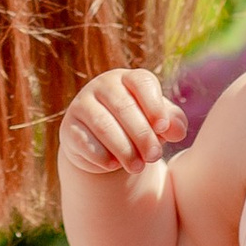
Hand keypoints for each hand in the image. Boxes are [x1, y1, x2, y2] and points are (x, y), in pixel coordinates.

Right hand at [59, 66, 186, 178]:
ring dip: (124, 149)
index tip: (162, 128)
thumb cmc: (139, 126)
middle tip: (154, 157)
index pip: (141, 82)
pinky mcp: (69, 127)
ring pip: (103, 125)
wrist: (104, 145)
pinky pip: (84, 140)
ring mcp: (82, 104)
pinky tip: (113, 165)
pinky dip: (101, 155)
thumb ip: (173, 122)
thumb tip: (176, 131)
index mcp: (128, 78)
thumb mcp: (158, 122)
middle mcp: (103, 85)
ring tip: (138, 167)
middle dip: (142, 134)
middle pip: (123, 106)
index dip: (154, 105)